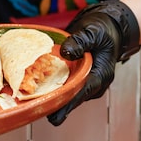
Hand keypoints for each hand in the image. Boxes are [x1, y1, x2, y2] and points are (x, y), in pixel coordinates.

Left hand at [47, 0, 138, 125]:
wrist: (105, 27)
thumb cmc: (102, 29)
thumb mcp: (93, 32)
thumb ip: (80, 41)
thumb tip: (66, 53)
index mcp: (102, 73)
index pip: (85, 91)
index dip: (70, 103)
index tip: (57, 113)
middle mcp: (94, 82)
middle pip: (75, 97)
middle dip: (59, 106)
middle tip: (40, 114)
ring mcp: (85, 82)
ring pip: (69, 94)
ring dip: (54, 98)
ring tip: (35, 106)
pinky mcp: (77, 79)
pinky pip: (65, 86)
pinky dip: (53, 88)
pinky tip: (36, 91)